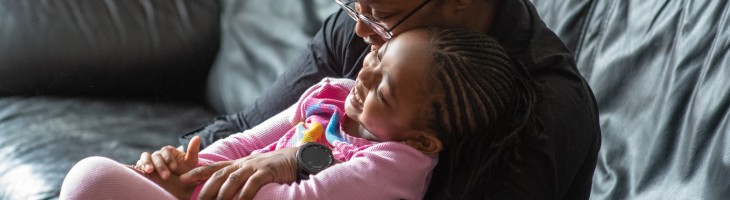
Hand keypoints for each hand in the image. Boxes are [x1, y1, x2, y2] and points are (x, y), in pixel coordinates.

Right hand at [136, 136, 200, 178]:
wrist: (177, 182)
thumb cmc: (184, 171)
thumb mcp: (190, 162)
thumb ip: (192, 150)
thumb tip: (197, 137)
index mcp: (168, 151)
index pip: (166, 151)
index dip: (169, 159)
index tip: (174, 168)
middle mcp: (158, 154)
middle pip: (156, 156)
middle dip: (161, 166)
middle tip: (166, 176)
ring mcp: (149, 161)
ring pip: (145, 157)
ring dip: (147, 163)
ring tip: (149, 171)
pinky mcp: (143, 168)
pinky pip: (138, 165)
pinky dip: (139, 167)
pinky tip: (143, 172)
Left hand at [180, 147, 298, 199]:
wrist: (293, 158)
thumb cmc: (271, 168)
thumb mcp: (251, 170)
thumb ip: (238, 176)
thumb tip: (224, 189)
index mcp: (236, 163)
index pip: (213, 167)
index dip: (197, 172)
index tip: (183, 179)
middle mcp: (242, 164)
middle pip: (219, 175)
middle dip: (206, 189)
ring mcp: (253, 167)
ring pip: (232, 179)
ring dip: (223, 194)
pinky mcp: (266, 172)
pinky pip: (252, 184)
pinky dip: (244, 194)